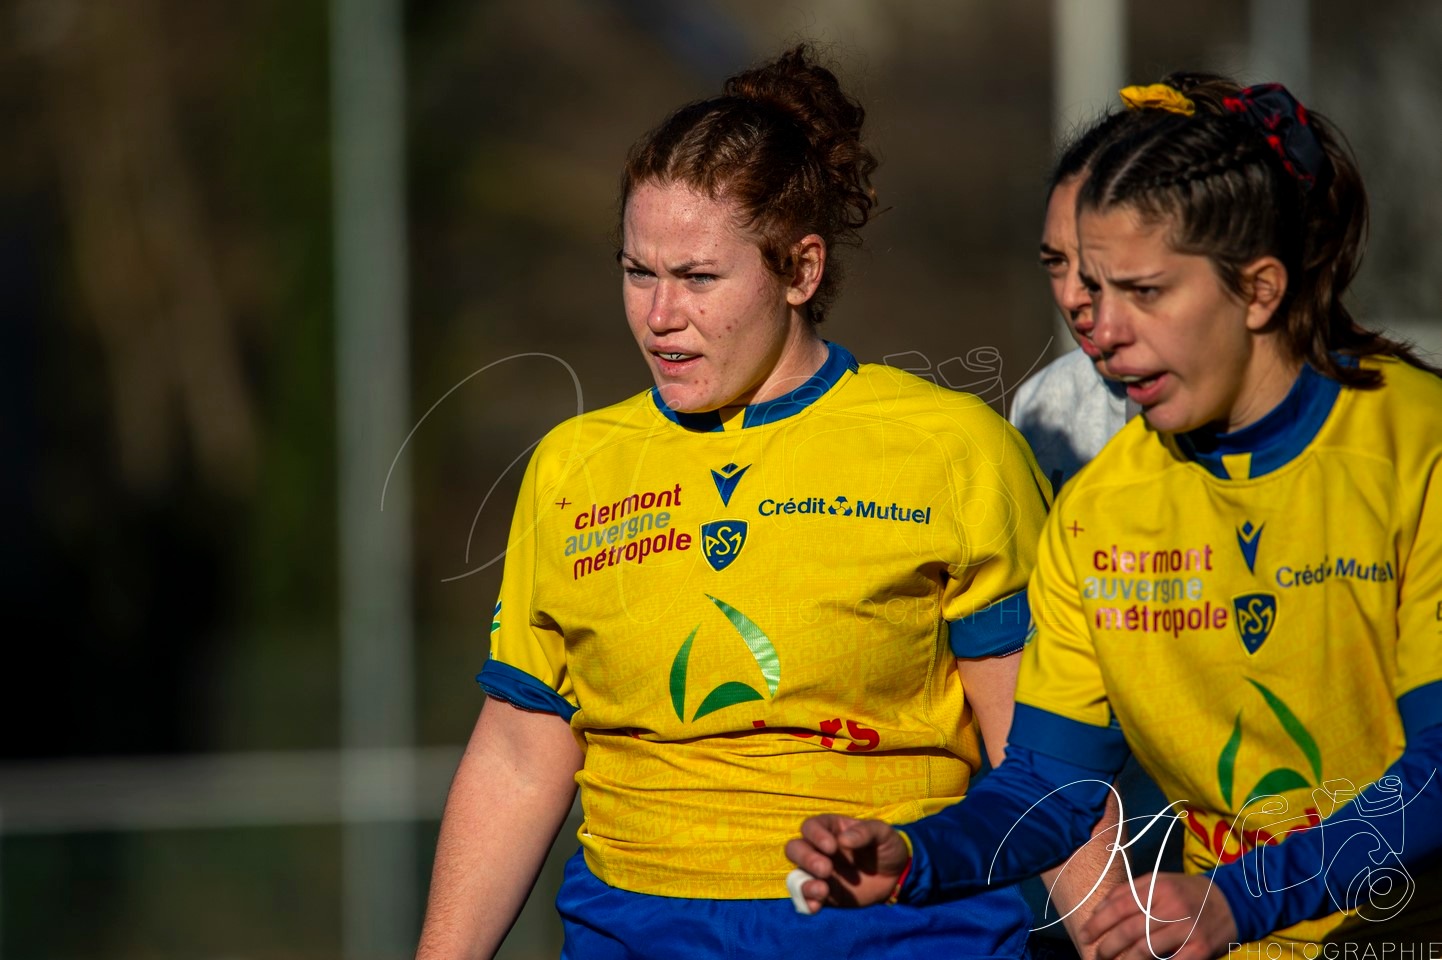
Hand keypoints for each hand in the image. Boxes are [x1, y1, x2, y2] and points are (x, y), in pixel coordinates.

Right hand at [784, 815, 910, 912]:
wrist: (896, 877)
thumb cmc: (886, 847)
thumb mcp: (883, 833)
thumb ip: (865, 831)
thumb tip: (843, 840)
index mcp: (830, 829)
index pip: (810, 827)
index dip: (815, 836)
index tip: (832, 847)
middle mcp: (818, 850)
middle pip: (794, 849)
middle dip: (806, 858)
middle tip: (826, 869)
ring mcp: (818, 874)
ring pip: (796, 875)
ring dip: (804, 884)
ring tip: (823, 891)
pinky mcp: (823, 894)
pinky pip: (805, 898)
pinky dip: (806, 902)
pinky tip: (816, 907)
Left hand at [1082, 873, 1237, 959]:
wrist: (1232, 900)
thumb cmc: (1187, 892)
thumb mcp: (1160, 881)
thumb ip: (1130, 891)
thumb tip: (1100, 907)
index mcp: (1158, 887)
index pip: (1119, 905)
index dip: (1098, 922)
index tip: (1085, 934)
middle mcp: (1171, 906)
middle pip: (1129, 930)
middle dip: (1107, 945)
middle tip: (1096, 954)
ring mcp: (1187, 928)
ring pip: (1147, 949)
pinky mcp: (1201, 947)